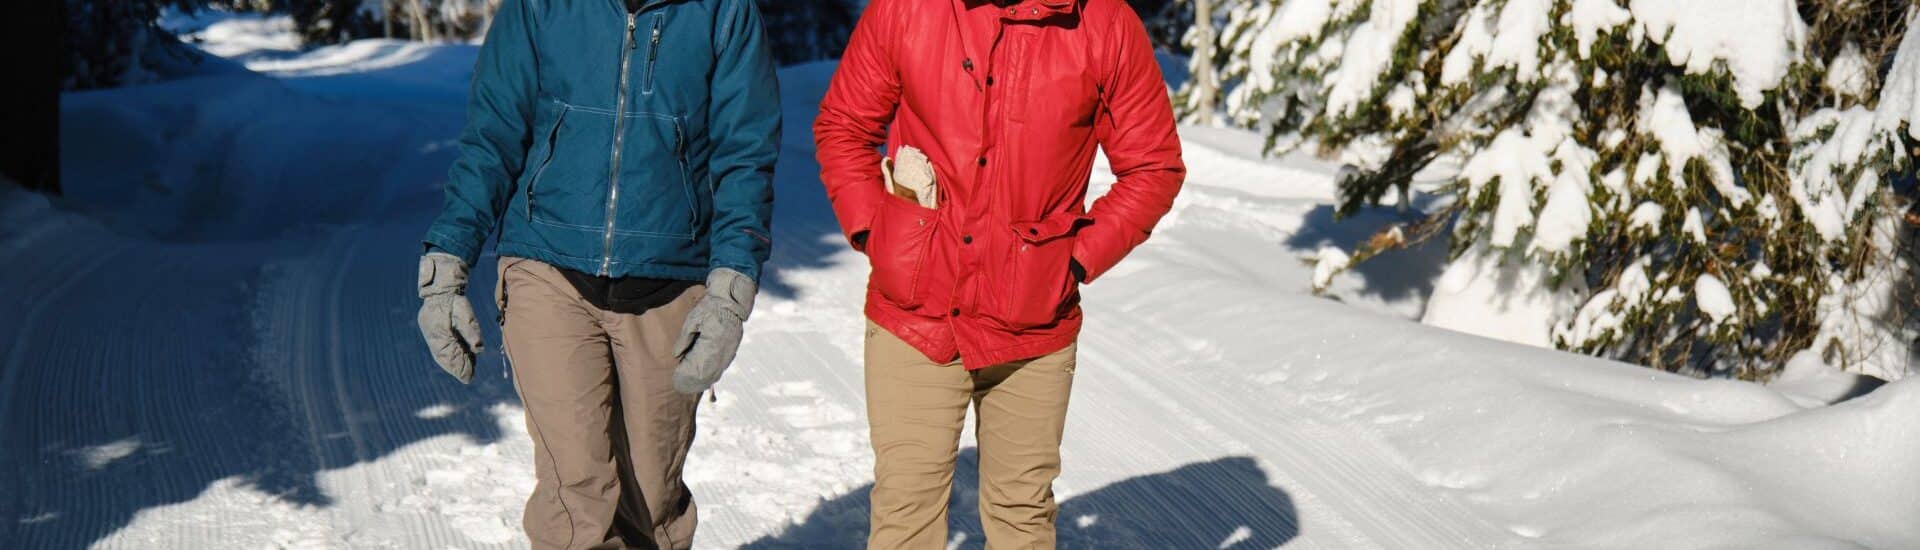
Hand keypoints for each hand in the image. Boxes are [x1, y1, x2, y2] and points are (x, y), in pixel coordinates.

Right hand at [417, 252, 482, 383]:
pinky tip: (454, 361)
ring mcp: (431, 333)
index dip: (460, 366)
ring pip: (441, 354)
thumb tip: (479, 348)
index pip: (451, 355)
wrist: (440, 288)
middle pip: (445, 357)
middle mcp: (433, 335)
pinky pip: (438, 348)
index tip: (469, 377)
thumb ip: (471, 331)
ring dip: (452, 363)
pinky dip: (447, 356)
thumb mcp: (465, 313)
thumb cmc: (455, 299)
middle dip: (457, 368)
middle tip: (468, 377)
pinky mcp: (431, 331)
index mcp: (440, 332)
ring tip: (464, 372)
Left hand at [672, 268, 755, 393]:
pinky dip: (714, 372)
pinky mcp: (732, 348)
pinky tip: (708, 377)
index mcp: (712, 343)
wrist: (731, 299)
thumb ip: (684, 339)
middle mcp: (723, 350)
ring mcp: (730, 350)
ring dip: (706, 379)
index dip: (689, 376)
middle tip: (684, 387)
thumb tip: (676, 355)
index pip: (699, 367)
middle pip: (709, 373)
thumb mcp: (693, 320)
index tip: (679, 382)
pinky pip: (723, 364)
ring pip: (717, 370)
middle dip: (696, 381)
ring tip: (695, 386)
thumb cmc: (710, 308)